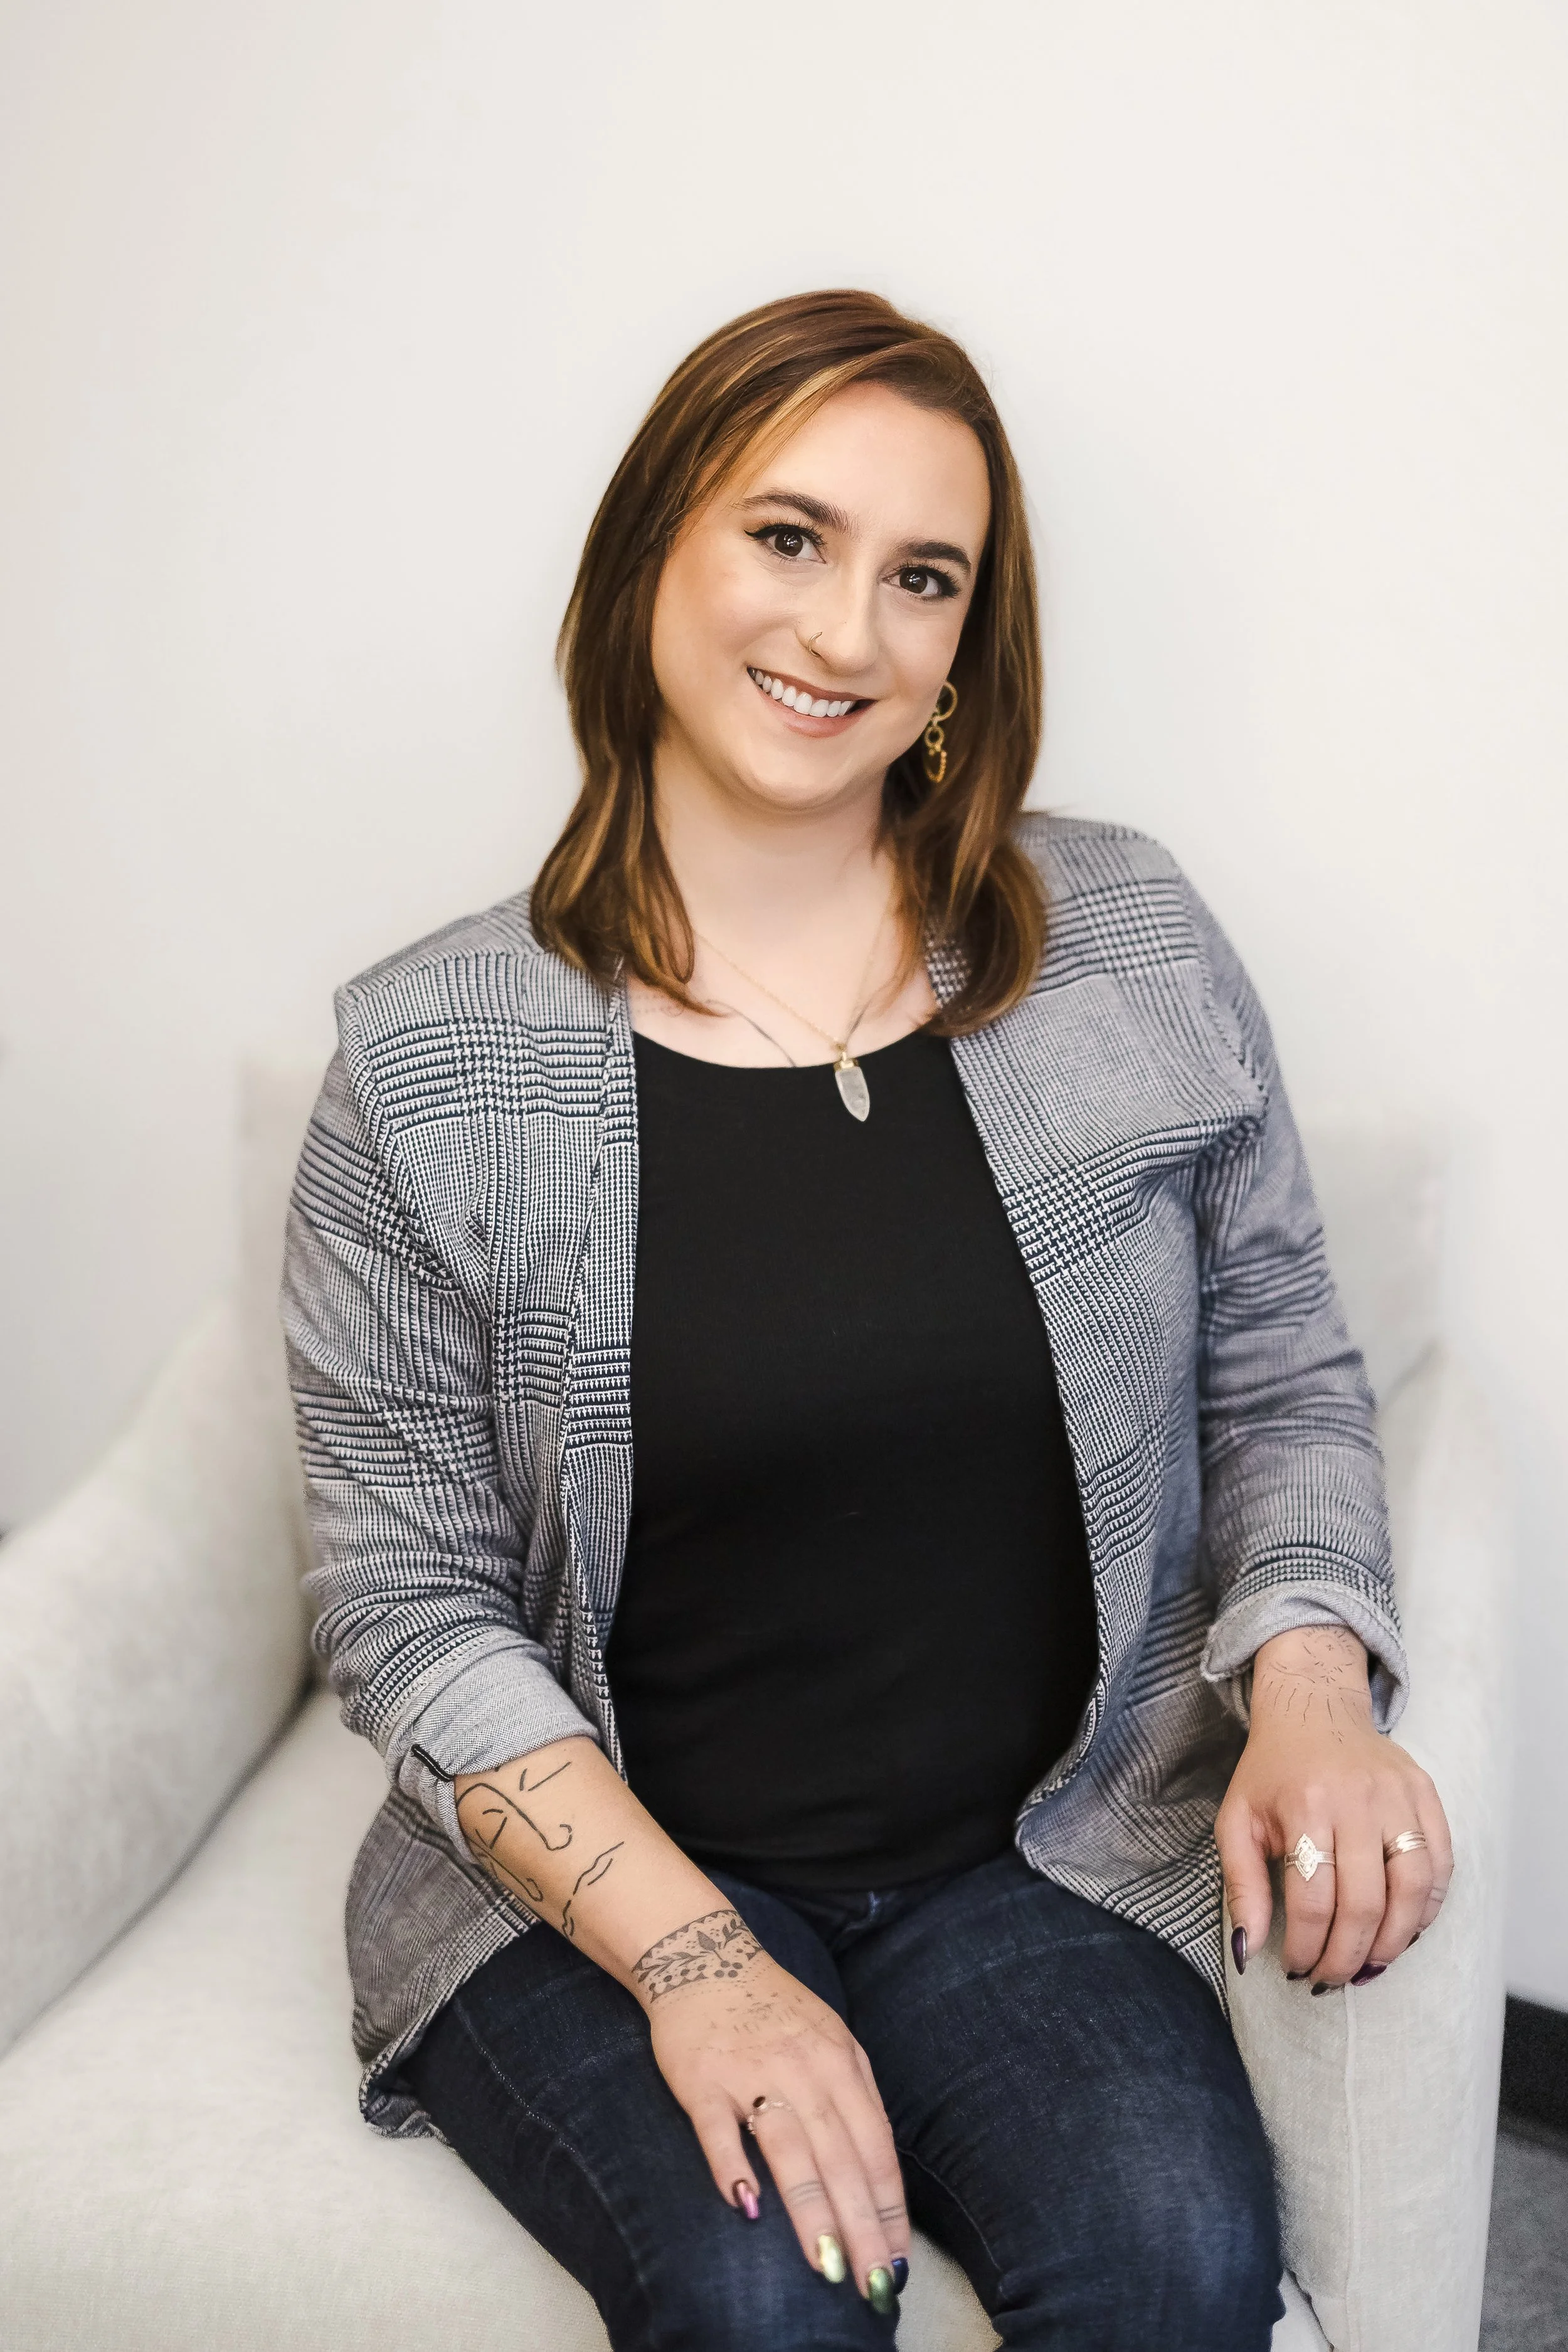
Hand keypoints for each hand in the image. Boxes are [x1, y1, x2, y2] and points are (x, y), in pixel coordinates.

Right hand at [636, 1907, 905, 2311]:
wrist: (703, 1955)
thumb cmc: (773, 2008)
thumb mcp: (831, 2037)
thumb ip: (856, 2095)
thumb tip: (880, 2171)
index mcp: (840, 2060)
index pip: (875, 2145)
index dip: (890, 2205)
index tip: (899, 2261)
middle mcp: (802, 2067)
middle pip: (840, 2155)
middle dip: (862, 2225)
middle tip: (873, 2283)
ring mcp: (750, 2073)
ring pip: (788, 2146)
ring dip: (810, 2207)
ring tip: (826, 2264)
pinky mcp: (701, 2078)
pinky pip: (718, 2128)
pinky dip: (733, 2166)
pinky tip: (746, 2208)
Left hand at [1215, 1626, 1452, 1988]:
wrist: (1314, 1707)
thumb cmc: (1272, 1772)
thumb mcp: (1237, 1820)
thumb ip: (1241, 1886)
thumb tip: (1246, 1950)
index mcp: (1304, 1805)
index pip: (1313, 1900)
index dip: (1306, 1946)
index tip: (1296, 1969)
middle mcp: (1357, 1800)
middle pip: (1364, 1903)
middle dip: (1348, 1955)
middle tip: (1332, 1978)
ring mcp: (1398, 1796)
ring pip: (1412, 1889)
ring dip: (1393, 1941)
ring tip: (1369, 1964)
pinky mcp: (1426, 1794)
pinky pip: (1441, 1864)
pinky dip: (1428, 1907)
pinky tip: (1403, 1929)